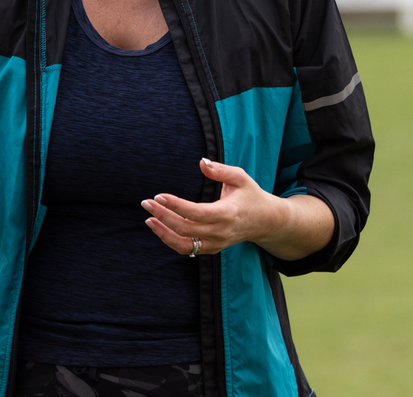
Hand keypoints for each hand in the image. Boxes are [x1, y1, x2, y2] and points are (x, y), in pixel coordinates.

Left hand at [141, 158, 288, 257]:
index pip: (195, 213)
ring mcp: (216, 244)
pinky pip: (188, 250)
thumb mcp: (241, 178)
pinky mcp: (212, 249)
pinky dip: (172, 241)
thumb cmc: (251, 196)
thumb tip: (201, 162)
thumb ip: (221, 170)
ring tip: (149, 219)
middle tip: (146, 203)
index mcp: (227, 214)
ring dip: (163, 234)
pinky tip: (160, 228)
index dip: (175, 205)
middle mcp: (220, 232)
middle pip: (186, 229)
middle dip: (163, 216)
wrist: (266, 222)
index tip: (158, 196)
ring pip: (184, 245)